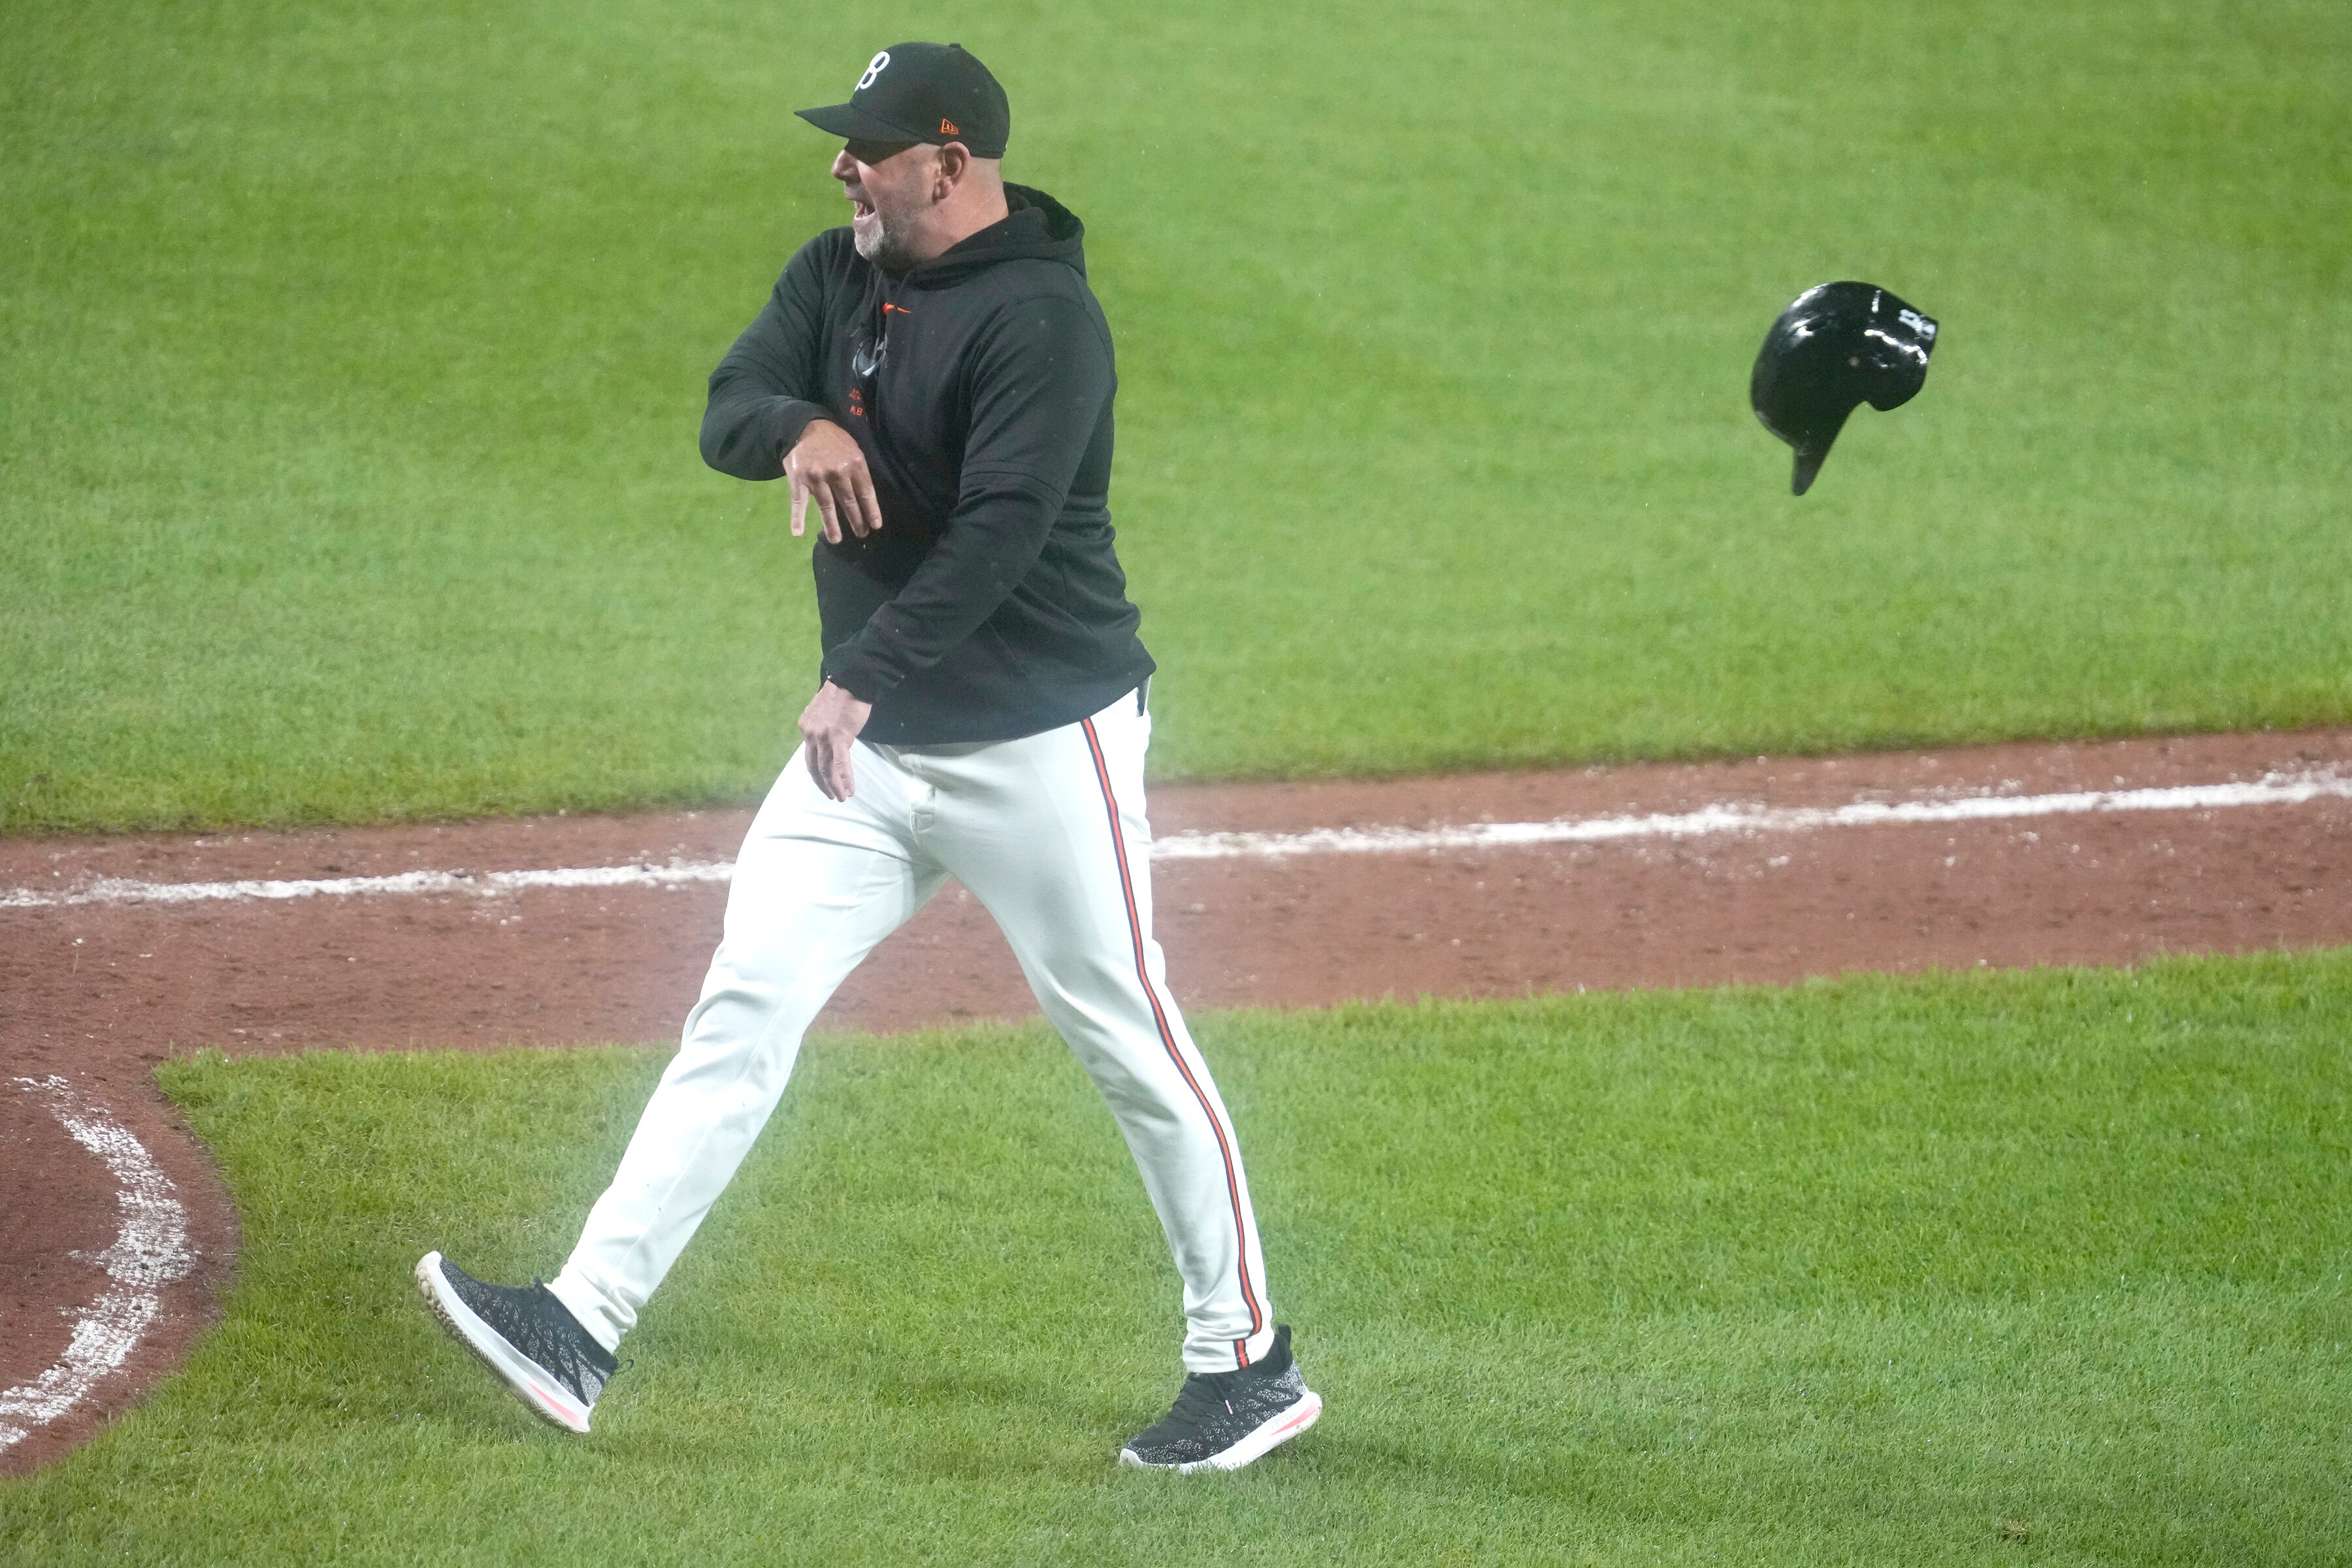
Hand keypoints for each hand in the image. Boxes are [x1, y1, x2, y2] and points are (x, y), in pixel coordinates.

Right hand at [784, 420, 882, 543]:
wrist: (804, 425)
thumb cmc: (833, 439)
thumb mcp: (853, 449)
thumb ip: (859, 470)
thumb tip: (865, 496)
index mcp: (855, 463)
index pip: (866, 492)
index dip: (871, 510)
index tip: (875, 525)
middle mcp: (837, 472)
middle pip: (849, 502)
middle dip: (856, 520)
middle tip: (861, 534)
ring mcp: (817, 477)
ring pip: (827, 506)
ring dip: (832, 525)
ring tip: (836, 540)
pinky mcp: (799, 479)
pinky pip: (798, 502)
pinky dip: (797, 518)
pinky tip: (798, 533)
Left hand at [799, 679, 872, 800]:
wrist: (852, 680)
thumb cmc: (842, 694)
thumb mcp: (822, 711)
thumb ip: (821, 726)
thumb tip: (828, 736)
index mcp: (805, 727)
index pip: (810, 754)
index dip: (817, 770)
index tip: (825, 778)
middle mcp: (809, 734)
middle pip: (813, 766)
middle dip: (822, 783)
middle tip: (830, 795)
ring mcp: (823, 737)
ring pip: (825, 769)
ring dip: (833, 786)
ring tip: (841, 797)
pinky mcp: (839, 738)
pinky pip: (839, 764)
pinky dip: (844, 779)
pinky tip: (849, 790)